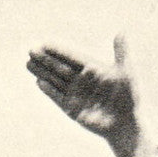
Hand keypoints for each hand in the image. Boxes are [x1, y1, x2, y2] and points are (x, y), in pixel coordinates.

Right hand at [27, 36, 156, 156]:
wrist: (127, 124)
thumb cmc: (129, 99)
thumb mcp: (126, 74)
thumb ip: (121, 53)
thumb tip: (121, 32)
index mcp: (92, 70)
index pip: (71, 58)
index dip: (58, 51)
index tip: (44, 44)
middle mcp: (81, 81)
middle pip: (60, 68)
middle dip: (46, 60)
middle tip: (31, 51)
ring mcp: (76, 95)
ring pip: (56, 81)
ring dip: (43, 73)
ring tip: (28, 64)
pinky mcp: (73, 109)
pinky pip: (59, 98)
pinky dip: (51, 92)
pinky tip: (40, 83)